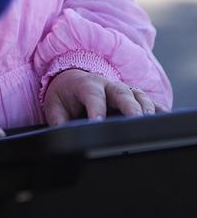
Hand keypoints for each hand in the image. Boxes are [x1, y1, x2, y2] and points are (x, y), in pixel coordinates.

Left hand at [43, 68, 167, 125]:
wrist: (71, 79)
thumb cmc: (64, 95)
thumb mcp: (54, 106)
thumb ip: (58, 121)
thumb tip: (62, 138)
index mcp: (85, 85)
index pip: (92, 95)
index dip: (96, 109)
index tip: (98, 123)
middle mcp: (106, 85)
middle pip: (121, 93)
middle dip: (130, 107)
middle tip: (136, 121)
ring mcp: (122, 89)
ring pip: (138, 95)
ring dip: (146, 108)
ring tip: (150, 125)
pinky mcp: (132, 96)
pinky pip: (148, 101)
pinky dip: (157, 109)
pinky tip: (164, 120)